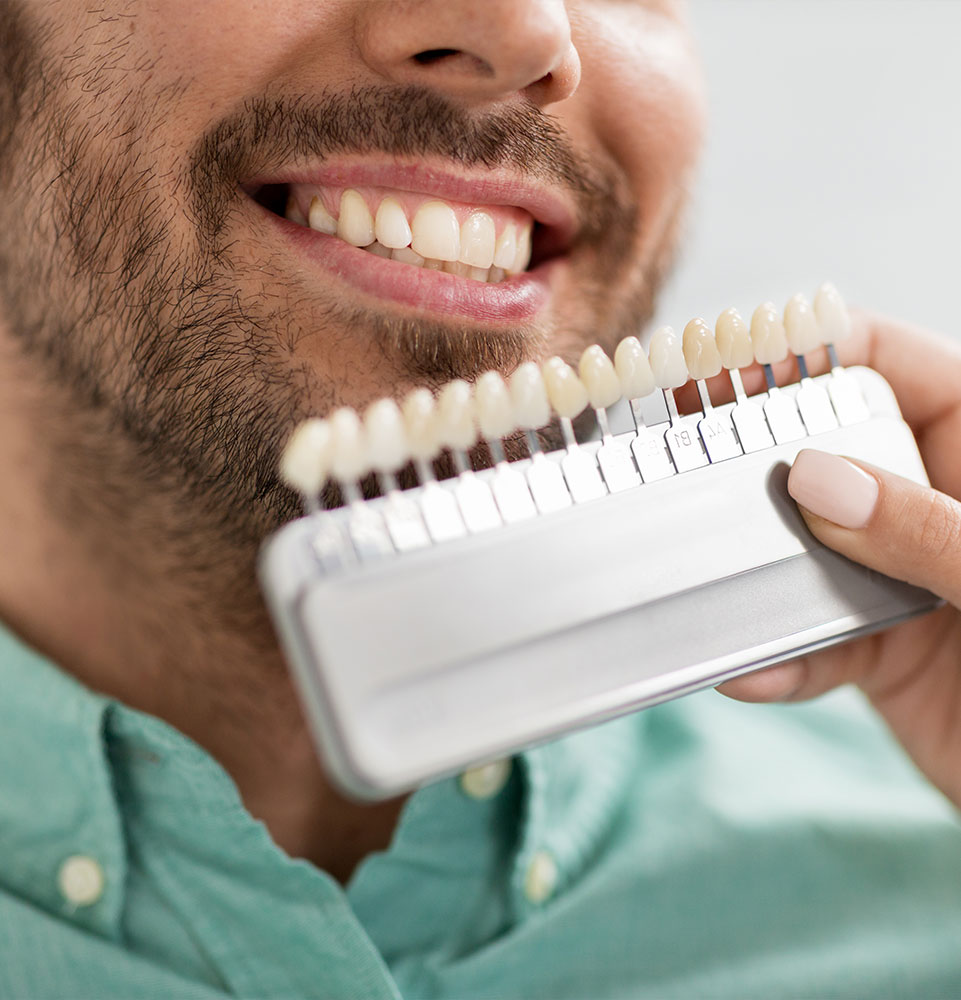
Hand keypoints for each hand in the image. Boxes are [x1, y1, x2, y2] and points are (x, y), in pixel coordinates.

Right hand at [718, 310, 960, 808]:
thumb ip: (925, 528)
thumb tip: (814, 478)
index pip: (894, 364)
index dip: (811, 351)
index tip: (726, 365)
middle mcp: (938, 503)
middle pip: (831, 451)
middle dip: (759, 459)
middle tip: (680, 459)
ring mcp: (906, 576)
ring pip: (808, 549)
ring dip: (755, 571)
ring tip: (702, 575)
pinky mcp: (883, 652)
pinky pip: (815, 642)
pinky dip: (778, 659)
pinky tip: (750, 671)